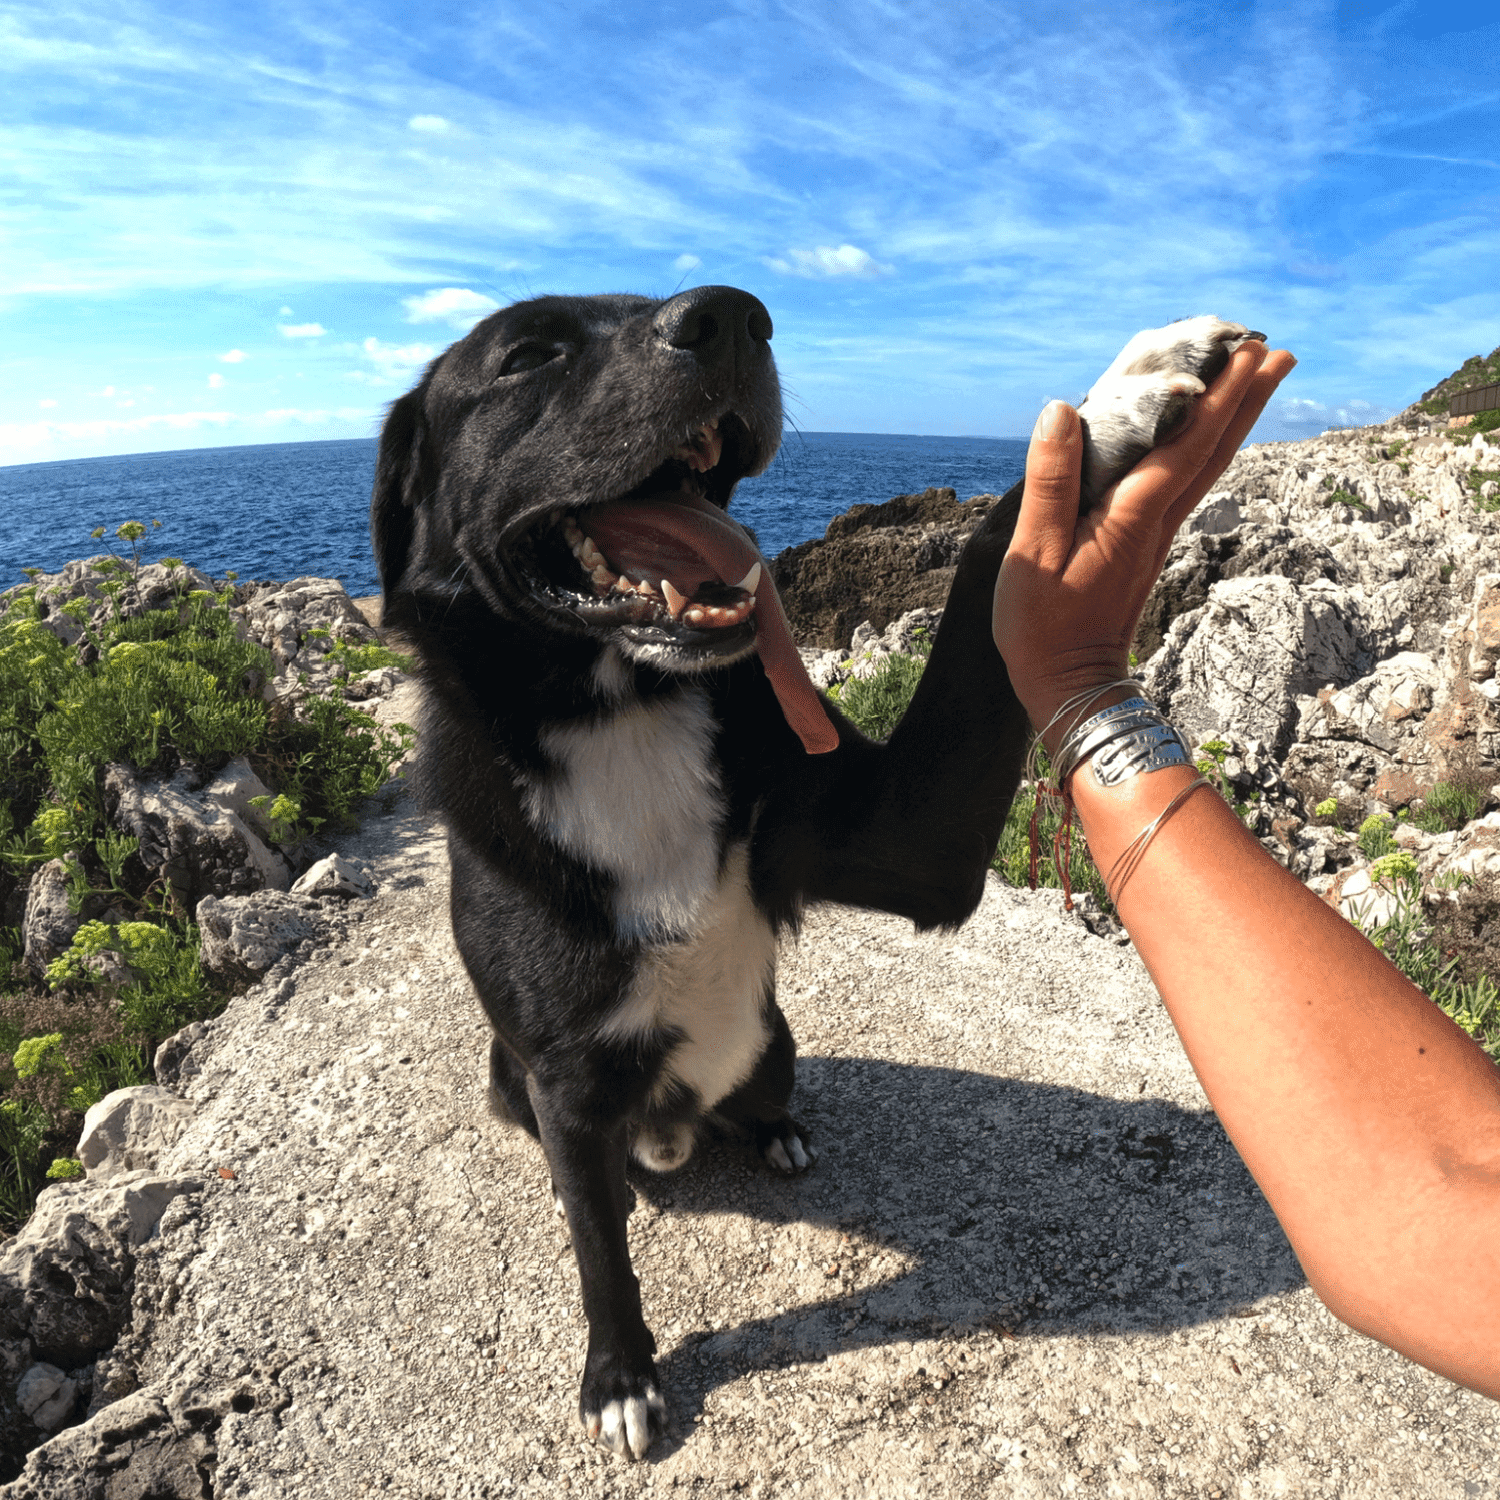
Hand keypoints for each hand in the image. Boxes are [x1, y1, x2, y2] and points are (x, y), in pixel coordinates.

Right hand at [992, 341, 1295, 749]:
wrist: (1069, 684)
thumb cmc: (1043, 623)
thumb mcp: (1033, 553)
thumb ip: (1052, 481)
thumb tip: (1062, 410)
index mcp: (1133, 516)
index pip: (1186, 443)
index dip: (1217, 393)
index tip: (1246, 347)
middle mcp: (1157, 521)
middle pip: (1212, 449)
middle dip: (1244, 397)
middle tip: (1277, 350)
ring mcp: (1156, 536)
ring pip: (1207, 466)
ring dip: (1235, 419)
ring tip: (1260, 378)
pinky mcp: (1146, 547)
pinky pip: (1185, 483)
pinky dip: (1204, 448)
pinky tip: (1206, 436)